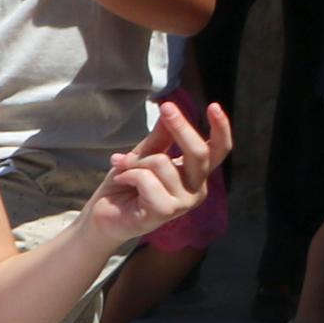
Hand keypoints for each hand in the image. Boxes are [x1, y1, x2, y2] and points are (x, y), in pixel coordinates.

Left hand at [82, 98, 231, 246]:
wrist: (102, 216)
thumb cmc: (125, 186)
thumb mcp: (142, 155)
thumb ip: (159, 138)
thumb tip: (170, 107)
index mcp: (194, 173)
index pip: (218, 151)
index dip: (221, 129)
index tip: (213, 106)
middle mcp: (196, 188)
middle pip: (199, 152)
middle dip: (181, 127)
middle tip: (166, 108)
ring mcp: (184, 202)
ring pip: (163, 163)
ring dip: (136, 162)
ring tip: (124, 170)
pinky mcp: (166, 211)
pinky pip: (147, 179)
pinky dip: (129, 175)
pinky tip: (122, 182)